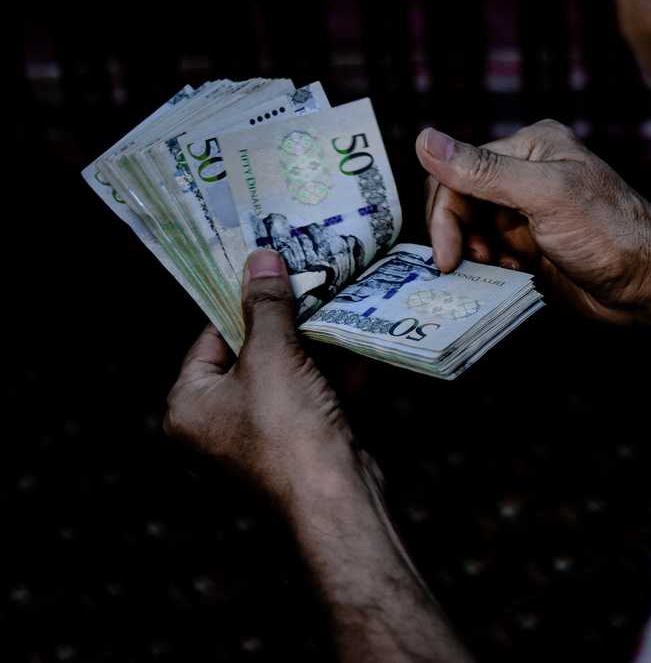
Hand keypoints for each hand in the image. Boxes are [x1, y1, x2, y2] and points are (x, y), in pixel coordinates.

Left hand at [165, 250, 353, 503]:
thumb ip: (266, 304)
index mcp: (190, 403)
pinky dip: (335, 370)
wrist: (335, 496)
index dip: (243, 301)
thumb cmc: (286, 428)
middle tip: (310, 279)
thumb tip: (260, 258)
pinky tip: (358, 341)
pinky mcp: (301, 441)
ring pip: (289, 372)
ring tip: (339, 302)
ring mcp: (262, 434)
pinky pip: (313, 394)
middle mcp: (218, 421)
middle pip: (253, 352)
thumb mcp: (273, 354)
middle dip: (288, 320)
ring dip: (318, 342)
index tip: (273, 269)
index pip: (211, 336)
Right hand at [416, 120, 650, 324]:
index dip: (445, 213)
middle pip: (461, 203)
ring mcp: (530, 216)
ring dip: (477, 258)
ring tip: (503, 273)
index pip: (459, 170)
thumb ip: (484, 171)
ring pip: (473, 234)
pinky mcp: (535, 250)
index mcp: (531, 148)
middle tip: (467, 267)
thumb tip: (424, 139)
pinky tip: (516, 280)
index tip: (447, 256)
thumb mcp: (545, 196)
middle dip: (459, 238)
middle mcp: (527, 176)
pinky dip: (493, 273)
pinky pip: (492, 258)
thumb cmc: (611, 234)